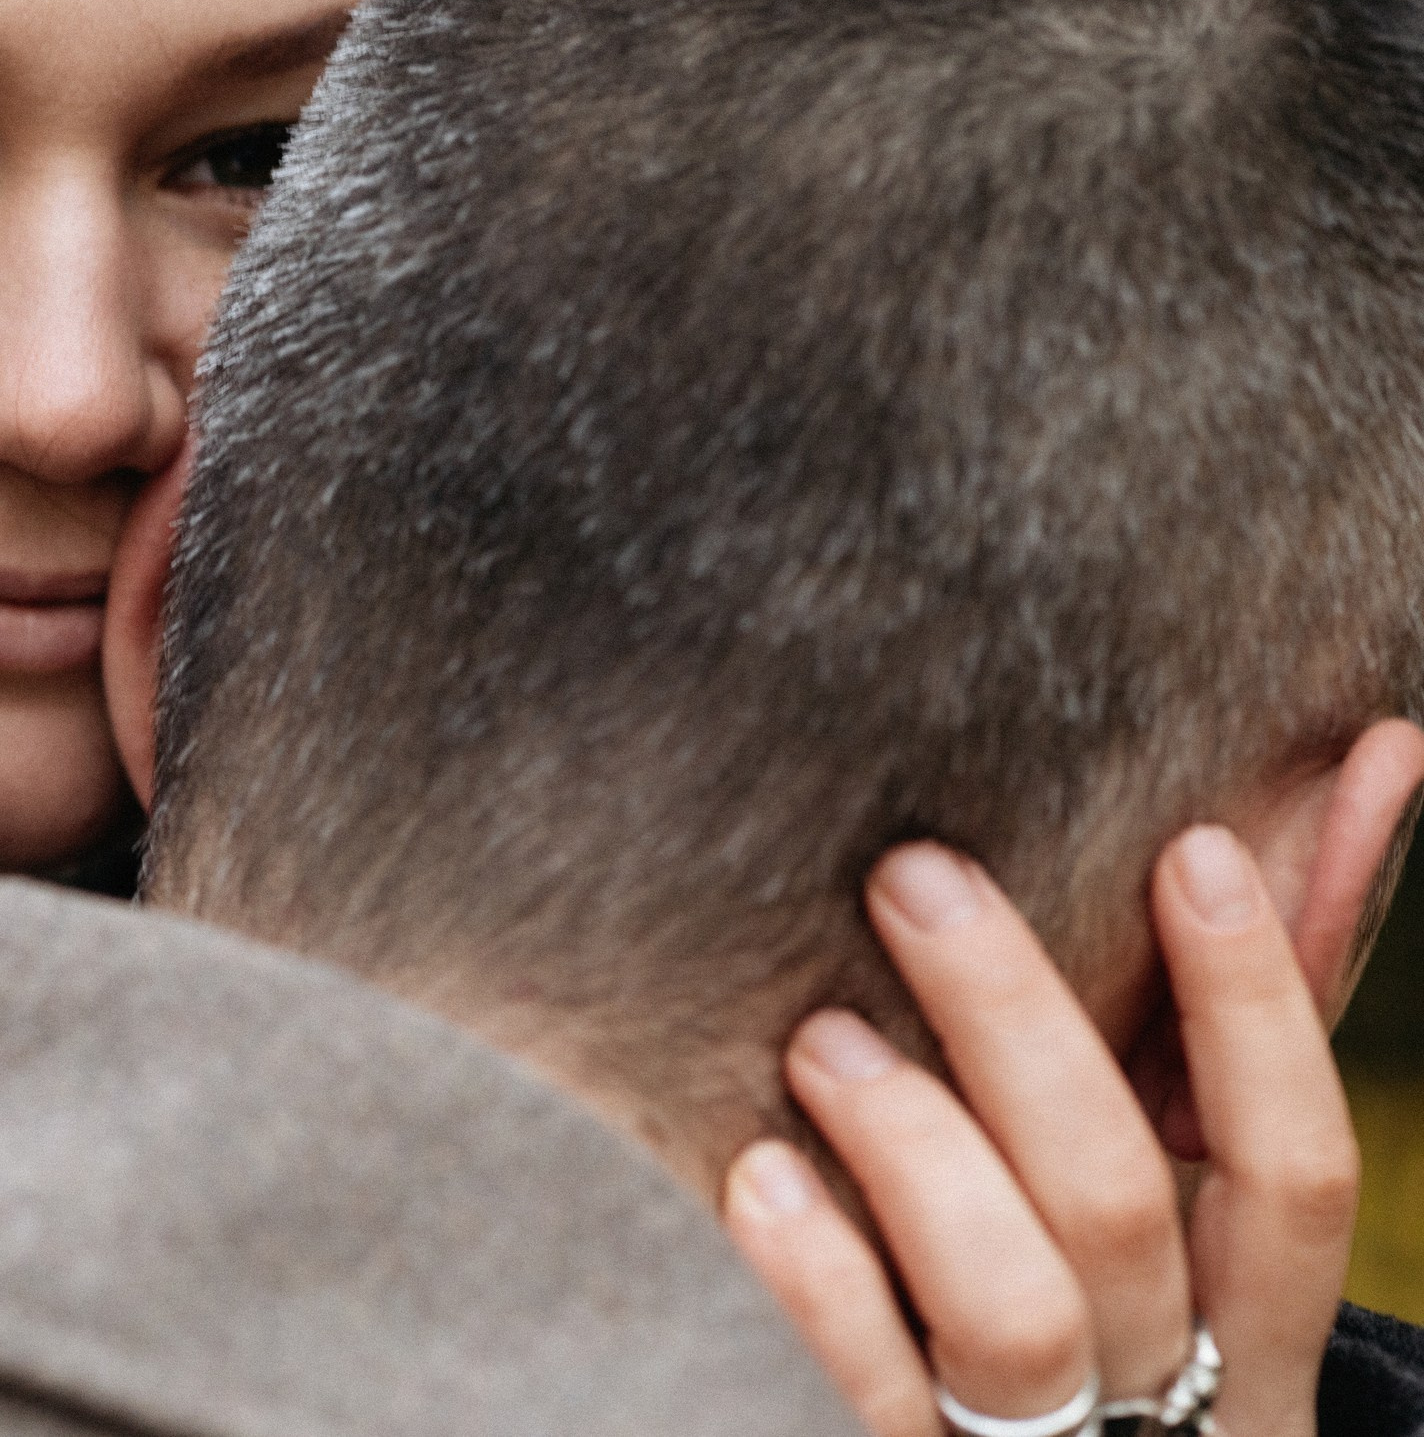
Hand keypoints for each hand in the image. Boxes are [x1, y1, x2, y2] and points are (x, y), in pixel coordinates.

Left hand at [721, 828, 1357, 1436]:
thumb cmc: (1143, 1263)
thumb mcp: (1218, 1157)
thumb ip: (1284, 973)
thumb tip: (1382, 747)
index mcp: (1259, 1308)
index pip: (1293, 1162)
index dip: (1257, 1004)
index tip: (1188, 844)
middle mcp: (1177, 1379)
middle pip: (1121, 1206)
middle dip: (1019, 1029)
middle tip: (913, 877)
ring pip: (1012, 1311)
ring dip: (916, 1152)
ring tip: (822, 1035)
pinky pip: (878, 1385)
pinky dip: (823, 1278)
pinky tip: (758, 1173)